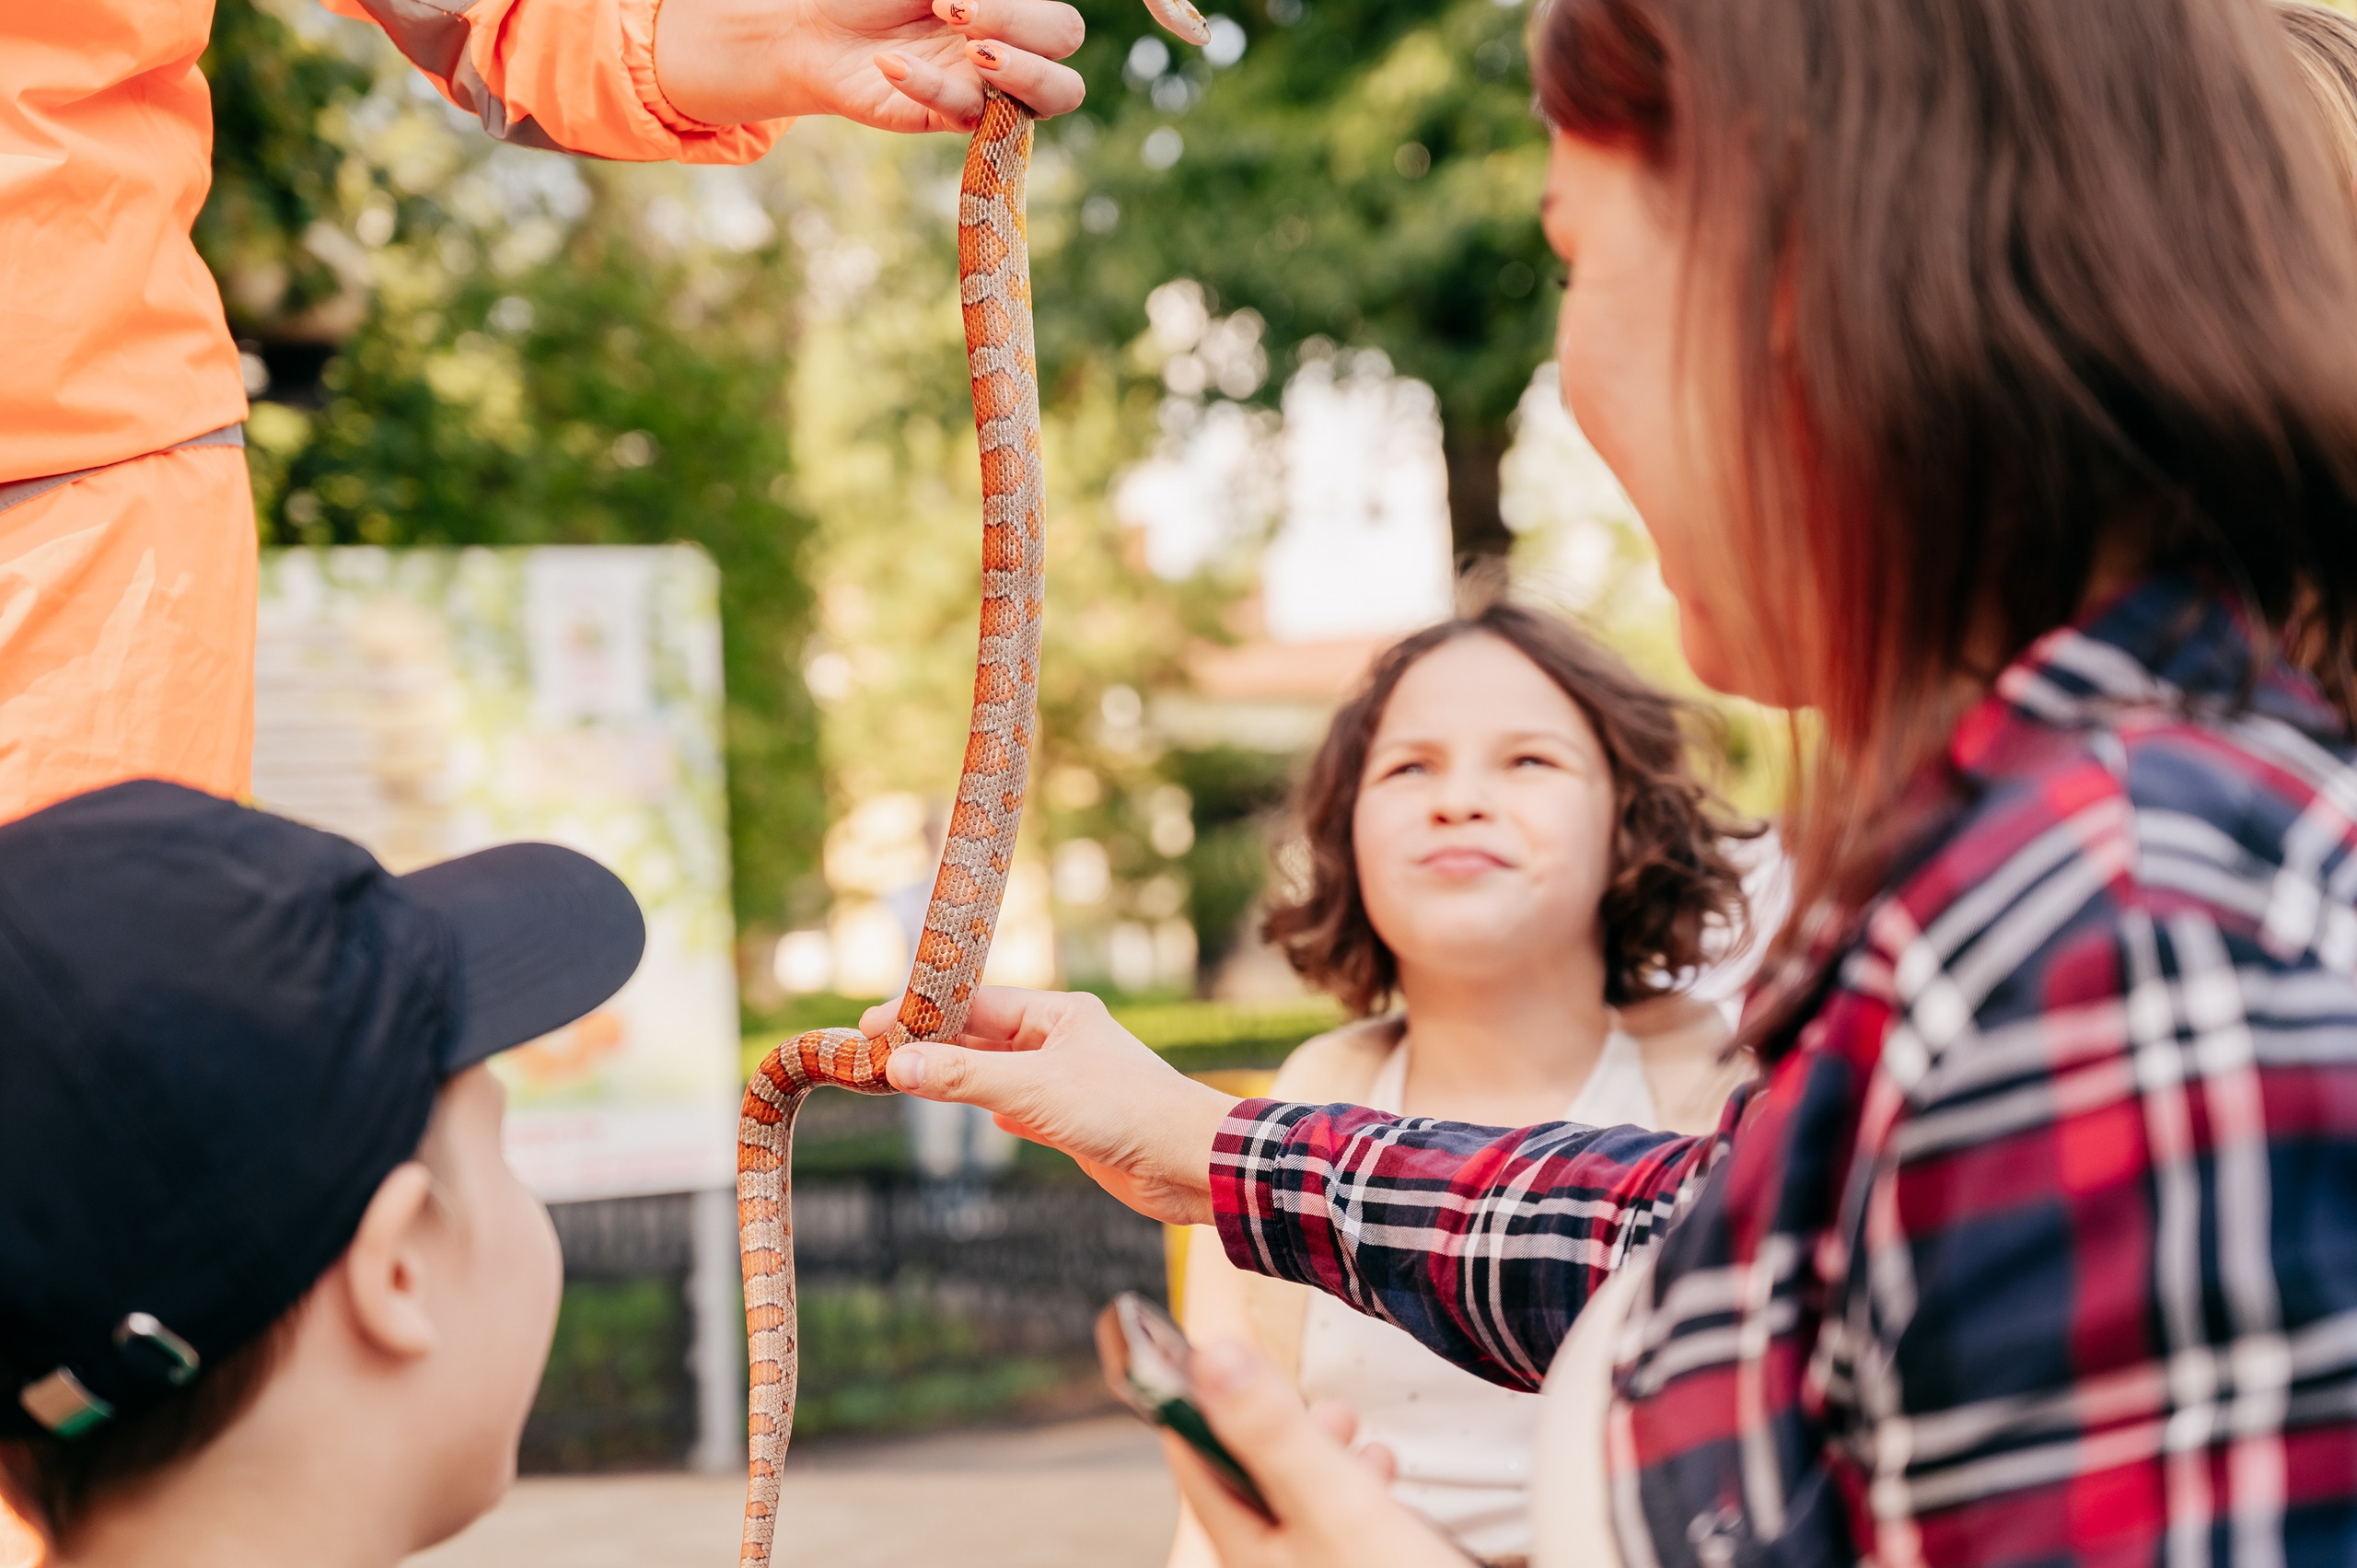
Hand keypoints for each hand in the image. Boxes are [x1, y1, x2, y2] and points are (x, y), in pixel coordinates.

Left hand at [656, 0, 1085, 131]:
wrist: (822, 28)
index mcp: (1014, 17)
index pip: (1061, 24)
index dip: (1021, 8)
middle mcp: (1012, 55)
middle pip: (1070, 56)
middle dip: (1028, 31)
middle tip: (962, 17)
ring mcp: (987, 91)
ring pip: (1046, 101)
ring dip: (1019, 71)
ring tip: (974, 52)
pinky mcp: (947, 118)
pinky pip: (960, 111)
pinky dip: (926, 84)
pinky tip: (888, 61)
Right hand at [865, 987, 1236, 1223]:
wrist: (1189, 1163)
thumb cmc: (1123, 1110)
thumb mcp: (1032, 1089)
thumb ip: (964, 1076)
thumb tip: (897, 1063)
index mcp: (1058, 1013)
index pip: (974, 1002)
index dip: (922, 1012)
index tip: (871, 1024)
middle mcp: (1062, 1041)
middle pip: (982, 1036)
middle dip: (933, 1045)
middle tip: (874, 1055)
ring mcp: (1069, 1082)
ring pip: (998, 1074)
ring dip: (958, 1077)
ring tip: (904, 1080)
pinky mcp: (1075, 1122)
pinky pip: (1021, 1107)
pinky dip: (994, 1108)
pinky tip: (980, 1115)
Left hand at [1169, 1337, 1470, 1567]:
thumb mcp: (1333, 1508)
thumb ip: (1273, 1434)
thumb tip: (1211, 1357)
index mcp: (1243, 1545)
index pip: (1193, 1453)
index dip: (1195, 1392)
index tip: (1201, 1341)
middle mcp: (1266, 1564)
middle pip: (1244, 1477)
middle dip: (1267, 1419)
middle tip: (1285, 1377)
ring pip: (1293, 1502)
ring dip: (1315, 1452)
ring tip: (1347, 1424)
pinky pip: (1333, 1529)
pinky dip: (1350, 1490)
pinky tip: (1382, 1479)